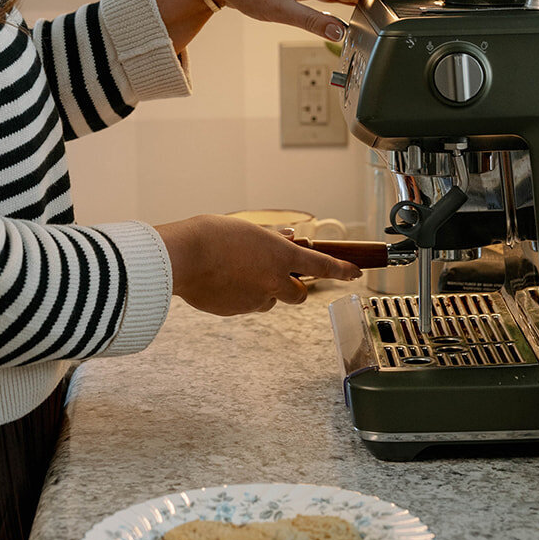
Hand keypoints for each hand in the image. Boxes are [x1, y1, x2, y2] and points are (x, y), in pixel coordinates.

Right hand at [154, 214, 362, 315]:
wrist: (183, 257)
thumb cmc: (212, 236)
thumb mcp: (248, 228)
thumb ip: (272, 237)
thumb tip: (289, 239)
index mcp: (280, 256)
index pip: (321, 265)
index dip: (341, 270)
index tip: (355, 273)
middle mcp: (273, 281)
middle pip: (298, 294)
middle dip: (293, 286)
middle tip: (276, 273)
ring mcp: (254, 299)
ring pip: (269, 300)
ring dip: (263, 290)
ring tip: (237, 271)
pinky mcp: (235, 311)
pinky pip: (245, 304)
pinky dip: (240, 295)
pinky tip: (222, 280)